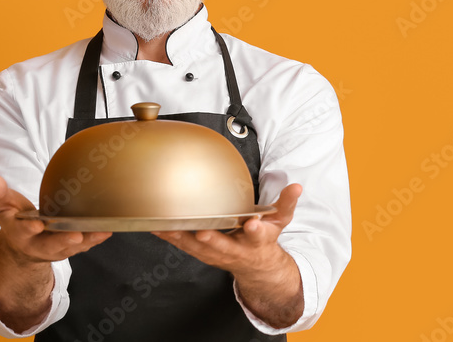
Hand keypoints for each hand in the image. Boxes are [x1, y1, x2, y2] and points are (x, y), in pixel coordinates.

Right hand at [0, 173, 110, 264]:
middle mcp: (38, 244)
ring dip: (86, 241)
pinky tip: (107, 230)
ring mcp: (55, 249)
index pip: (23, 231)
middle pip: (50, 245)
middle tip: (75, 236)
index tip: (37, 224)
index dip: (29, 228)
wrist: (23, 245)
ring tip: (100, 232)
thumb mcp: (5, 207)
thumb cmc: (17, 220)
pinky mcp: (69, 248)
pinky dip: (95, 239)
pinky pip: (83, 245)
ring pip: (71, 247)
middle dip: (62, 240)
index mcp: (20, 234)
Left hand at [151, 183, 300, 276]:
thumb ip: (287, 203)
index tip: (253, 225)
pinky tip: (156, 226)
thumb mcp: (280, 222)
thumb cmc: (265, 240)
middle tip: (203, 232)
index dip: (256, 231)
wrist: (255, 267)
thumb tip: (296, 186)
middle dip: (213, 240)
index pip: (258, 236)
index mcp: (256, 242)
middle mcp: (236, 251)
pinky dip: (170, 237)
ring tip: (168, 225)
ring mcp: (216, 255)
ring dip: (183, 238)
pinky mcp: (201, 253)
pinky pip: (183, 246)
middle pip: (223, 246)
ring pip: (198, 249)